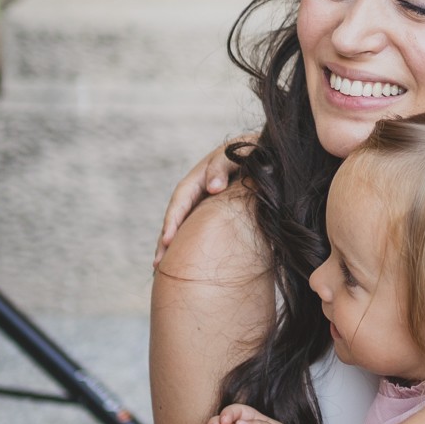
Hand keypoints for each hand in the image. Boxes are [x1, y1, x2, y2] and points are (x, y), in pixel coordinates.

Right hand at [156, 137, 249, 264]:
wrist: (266, 155)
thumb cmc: (250, 152)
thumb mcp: (235, 152)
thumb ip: (222, 166)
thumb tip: (213, 188)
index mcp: (198, 178)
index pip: (180, 201)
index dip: (173, 220)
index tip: (167, 240)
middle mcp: (198, 193)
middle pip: (177, 218)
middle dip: (165, 241)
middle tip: (158, 265)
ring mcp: (206, 205)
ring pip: (187, 228)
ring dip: (176, 248)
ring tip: (165, 271)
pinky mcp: (217, 215)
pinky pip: (202, 231)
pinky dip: (193, 246)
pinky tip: (192, 265)